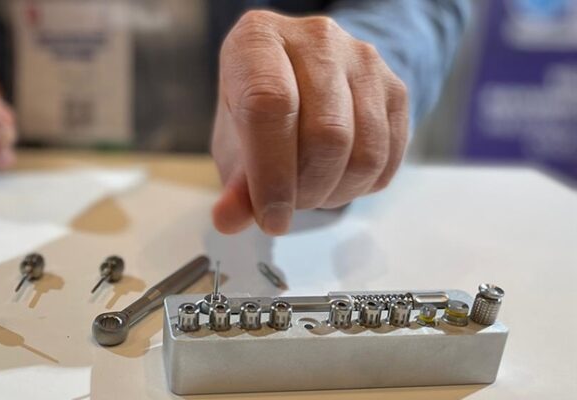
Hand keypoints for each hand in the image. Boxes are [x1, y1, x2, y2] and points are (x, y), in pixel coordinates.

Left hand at [211, 11, 408, 234]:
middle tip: (289, 204)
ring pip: (365, 150)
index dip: (272, 174)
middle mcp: (315, 39)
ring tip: (310, 191)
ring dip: (336, 192)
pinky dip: (361, 186)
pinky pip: (389, 157)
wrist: (302, 82)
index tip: (271, 218)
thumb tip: (228, 220)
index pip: (271, 106)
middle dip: (307, 189)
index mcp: (258, 40)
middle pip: (327, 134)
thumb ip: (234, 185)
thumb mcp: (234, 144)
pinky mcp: (395, 87)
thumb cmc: (258, 111)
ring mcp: (362, 59)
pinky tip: (335, 180)